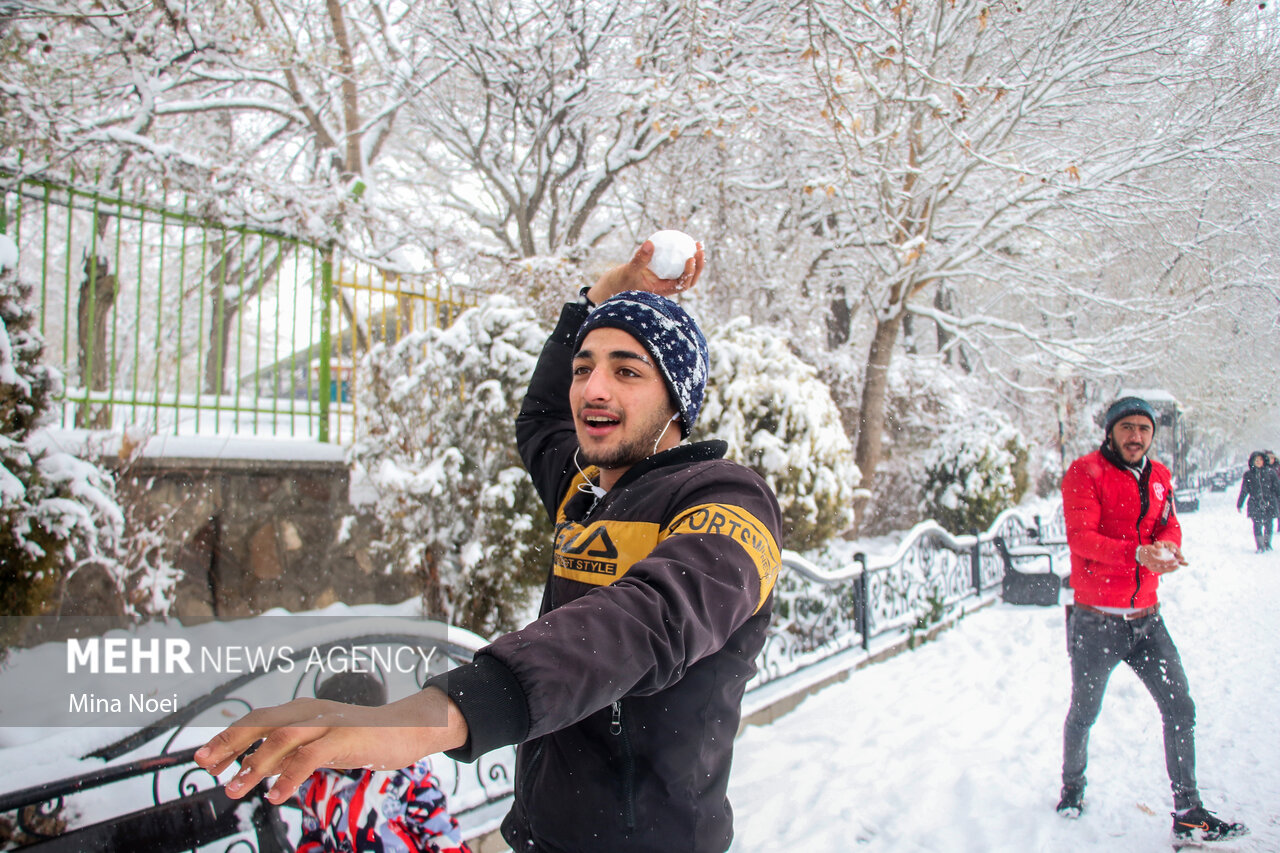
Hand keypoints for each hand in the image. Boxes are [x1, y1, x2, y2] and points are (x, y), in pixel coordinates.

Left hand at [192, 687, 466, 804]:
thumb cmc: (365, 739)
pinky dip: (289, 775)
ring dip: (254, 763)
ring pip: (281, 737)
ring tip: (234, 788)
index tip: (204, 758)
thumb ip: (293, 753)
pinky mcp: (346, 737)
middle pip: (261, 721)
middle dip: (229, 743)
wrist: (410, 729)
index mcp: (303, 710)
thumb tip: (258, 769)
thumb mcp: (322, 745)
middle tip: (205, 766)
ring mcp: (329, 722)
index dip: (228, 737)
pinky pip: (311, 756)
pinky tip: (276, 795)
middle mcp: (311, 711)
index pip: (257, 719)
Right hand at [586, 240, 704, 303]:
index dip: (690, 273)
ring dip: (695, 259)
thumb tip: (650, 243)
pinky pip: (676, 263)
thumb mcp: (628, 270)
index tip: (690, 258)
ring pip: (686, 272)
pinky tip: (683, 240)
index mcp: (663, 292)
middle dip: (699, 266)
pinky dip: (682, 254)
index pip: (682, 285)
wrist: (614, 285)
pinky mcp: (663, 273)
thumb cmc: (621, 282)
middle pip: (689, 280)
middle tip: (700, 248)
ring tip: (698, 243)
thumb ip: (639, 259)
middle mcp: (668, 287)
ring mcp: (667, 281)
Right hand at [1137, 542, 1185, 573]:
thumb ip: (1154, 550)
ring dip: (1171, 569)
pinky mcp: (1153, 570)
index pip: (1161, 562)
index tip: (1176, 560)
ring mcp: (1152, 569)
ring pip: (1163, 570)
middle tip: (1178, 565)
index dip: (1169, 562)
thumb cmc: (1146, 550)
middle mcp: (1151, 566)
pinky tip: (1173, 568)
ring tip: (1177, 567)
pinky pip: (1161, 571)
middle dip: (1171, 567)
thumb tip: (1160, 553)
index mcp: (1150, 560)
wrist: (1140, 555)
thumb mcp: (1149, 547)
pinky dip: (1167, 570)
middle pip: (1163, 568)